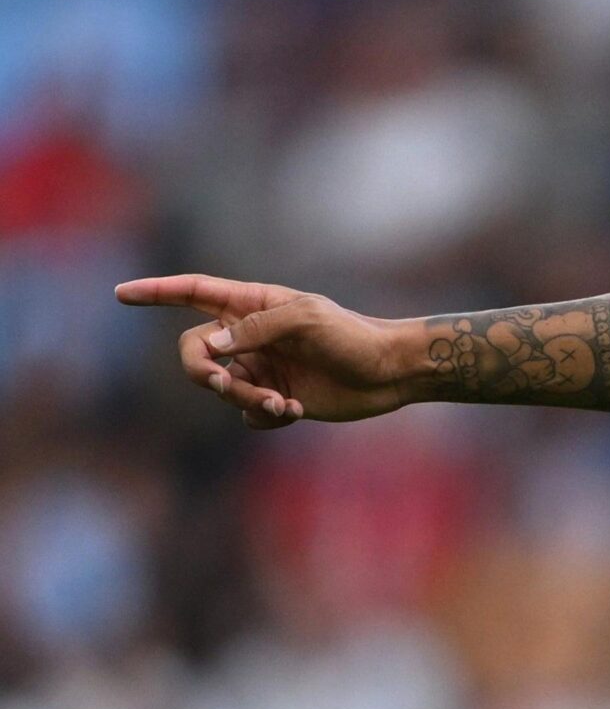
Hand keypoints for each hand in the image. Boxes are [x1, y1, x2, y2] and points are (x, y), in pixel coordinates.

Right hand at [115, 274, 409, 427]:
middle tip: (227, 385)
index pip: (193, 293)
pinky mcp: (276, 398)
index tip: (121, 293)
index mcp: (252, 305)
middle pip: (194, 353)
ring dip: (246, 398)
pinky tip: (295, 411)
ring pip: (221, 389)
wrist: (389, 372)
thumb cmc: (352, 335)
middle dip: (203, 372)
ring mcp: (261, 368)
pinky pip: (246, 414)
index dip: (157, 293)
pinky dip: (264, 415)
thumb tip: (210, 347)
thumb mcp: (304, 319)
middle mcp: (250, 336)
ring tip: (284, 402)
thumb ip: (254, 329)